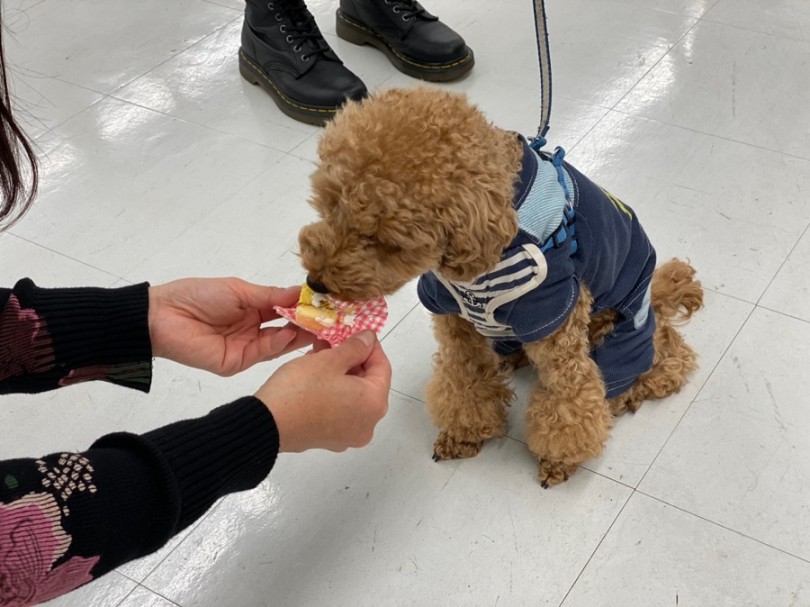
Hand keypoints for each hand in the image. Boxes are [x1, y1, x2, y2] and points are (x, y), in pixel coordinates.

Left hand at [148, 278, 316, 375]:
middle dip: (308, 323)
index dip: (304, 306)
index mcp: (253, 309)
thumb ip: (271, 295)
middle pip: (287, 328)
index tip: (326, 303)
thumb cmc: (199, 296)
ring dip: (299, 334)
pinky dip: (279, 344)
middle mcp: (253, 330)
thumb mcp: (239, 290)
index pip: (285, 309)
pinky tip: (292, 333)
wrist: (163, 317)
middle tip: (331, 319)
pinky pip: (263, 353)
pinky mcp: (237, 363)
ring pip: (280, 343)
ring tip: (319, 325)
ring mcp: (247, 348)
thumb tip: (301, 292)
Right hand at [255, 330, 391, 452]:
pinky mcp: (330, 440)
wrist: (266, 425)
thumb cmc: (301, 390)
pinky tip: (315, 378)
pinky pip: (339, 411)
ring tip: (321, 356)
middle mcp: (368, 425)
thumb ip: (355, 347)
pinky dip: (333, 393)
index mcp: (374, 404)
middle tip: (334, 342)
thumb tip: (369, 339)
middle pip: (368, 384)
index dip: (370, 346)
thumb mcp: (329, 360)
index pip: (383, 367)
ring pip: (352, 397)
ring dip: (341, 375)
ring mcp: (349, 436)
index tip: (357, 333)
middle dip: (352, 360)